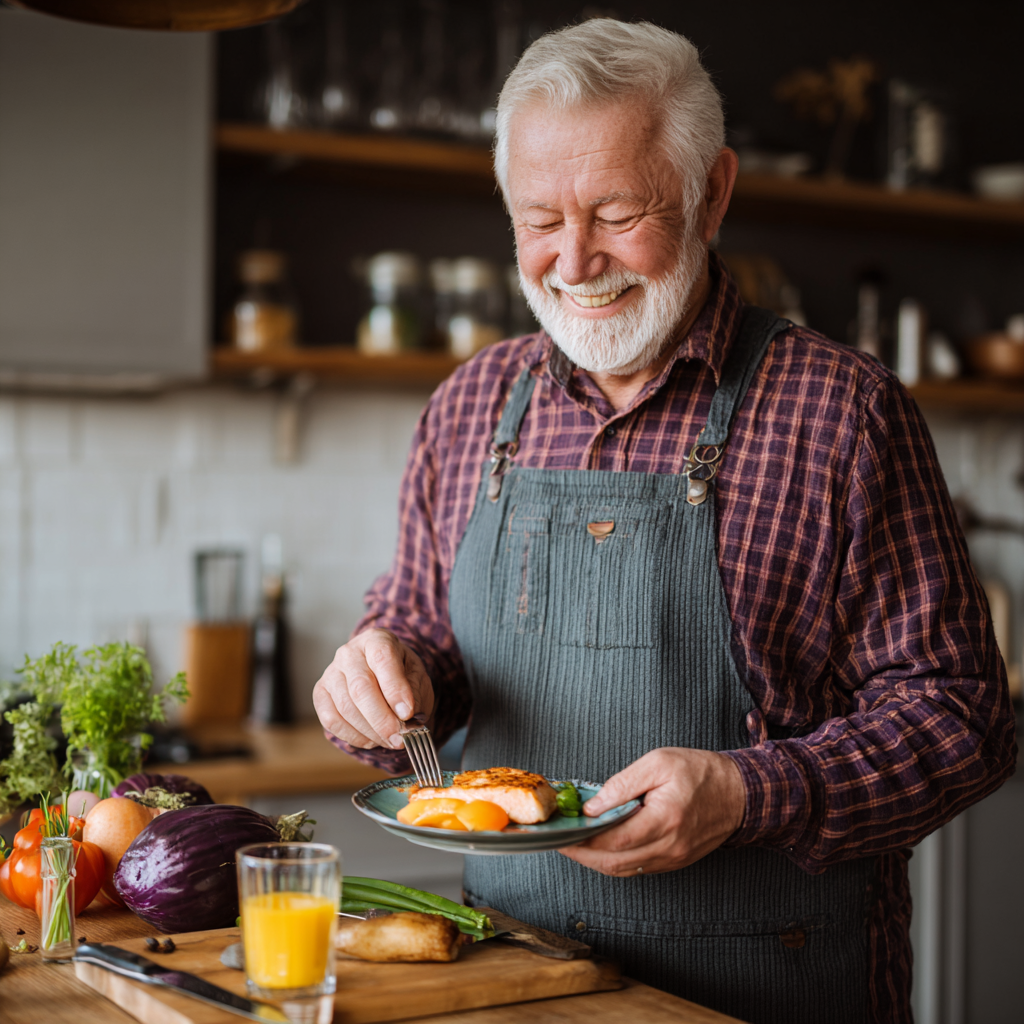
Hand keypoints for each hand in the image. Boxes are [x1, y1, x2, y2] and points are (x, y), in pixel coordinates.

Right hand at [313, 629, 433, 749]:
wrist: (380, 674)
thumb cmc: (401, 673)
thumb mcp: (417, 676)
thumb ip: (415, 692)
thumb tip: (408, 717)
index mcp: (376, 640)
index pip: (383, 658)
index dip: (395, 688)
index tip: (407, 713)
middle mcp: (349, 653)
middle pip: (361, 687)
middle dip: (382, 718)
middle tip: (400, 737)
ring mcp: (331, 672)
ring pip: (346, 707)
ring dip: (371, 731)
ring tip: (391, 740)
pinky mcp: (320, 694)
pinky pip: (331, 720)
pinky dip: (354, 736)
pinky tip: (372, 739)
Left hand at [558, 748, 745, 876]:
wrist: (739, 793)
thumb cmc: (701, 773)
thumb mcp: (659, 763)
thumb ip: (622, 784)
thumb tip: (593, 806)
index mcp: (665, 820)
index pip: (615, 840)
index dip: (584, 839)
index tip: (563, 831)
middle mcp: (669, 847)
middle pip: (615, 862)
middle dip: (582, 854)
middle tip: (560, 841)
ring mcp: (673, 858)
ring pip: (624, 870)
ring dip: (595, 860)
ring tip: (574, 843)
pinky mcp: (674, 861)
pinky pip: (637, 868)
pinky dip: (614, 860)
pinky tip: (600, 847)